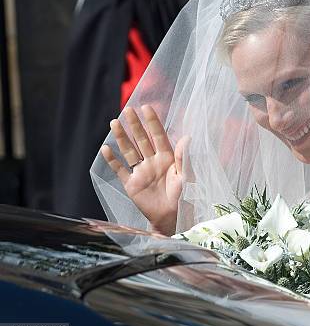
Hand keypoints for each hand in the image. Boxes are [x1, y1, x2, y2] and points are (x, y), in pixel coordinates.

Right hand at [101, 105, 188, 235]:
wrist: (173, 217)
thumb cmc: (184, 196)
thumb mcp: (187, 176)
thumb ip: (184, 157)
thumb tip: (187, 137)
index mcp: (167, 158)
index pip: (158, 135)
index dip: (152, 122)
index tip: (146, 107)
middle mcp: (153, 161)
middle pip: (142, 139)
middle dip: (135, 125)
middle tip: (128, 110)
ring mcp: (141, 172)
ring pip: (129, 150)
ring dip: (122, 137)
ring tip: (114, 122)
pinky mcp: (131, 184)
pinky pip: (120, 170)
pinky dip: (112, 160)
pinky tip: (106, 148)